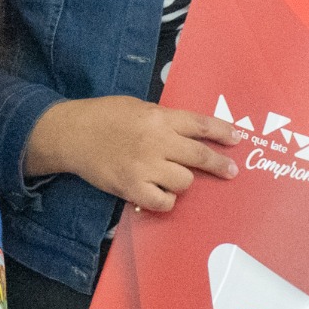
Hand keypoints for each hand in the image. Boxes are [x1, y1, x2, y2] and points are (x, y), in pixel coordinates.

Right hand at [23, 96, 239, 211]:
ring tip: (170, 177)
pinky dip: (166, 200)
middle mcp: (156, 141)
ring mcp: (145, 166)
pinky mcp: (132, 187)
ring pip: (184, 181)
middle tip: (230, 172)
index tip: (236, 139)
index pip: (200, 125)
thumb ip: (164, 119)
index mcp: (159, 117)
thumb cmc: (104, 116)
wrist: (71, 134)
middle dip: (218, 165)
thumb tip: (189, 133)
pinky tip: (160, 193)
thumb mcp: (138, 107)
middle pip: (199, 155)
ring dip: (182, 181)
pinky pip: (163, 201)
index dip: (222, 132)